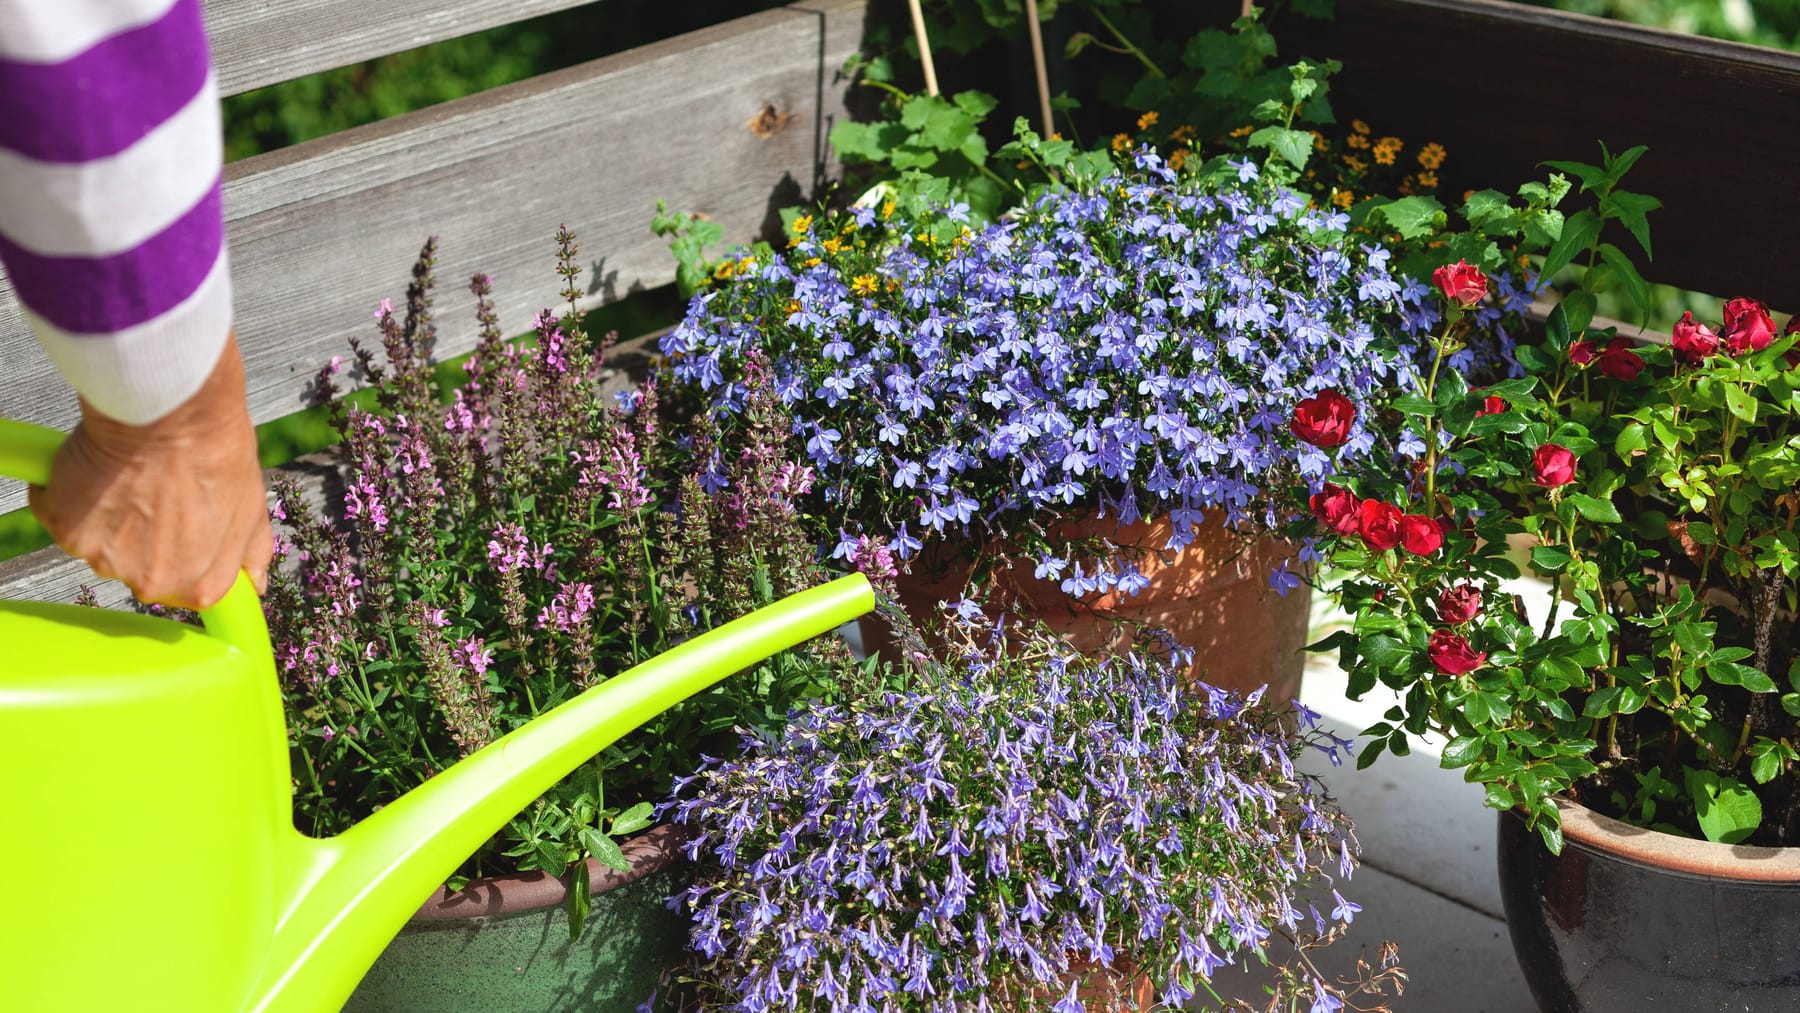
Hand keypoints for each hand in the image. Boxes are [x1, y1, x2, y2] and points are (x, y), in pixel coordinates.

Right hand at [28, 332, 271, 609]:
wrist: (169, 413)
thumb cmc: (215, 452)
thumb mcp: (252, 508)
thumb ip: (250, 555)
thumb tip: (255, 585)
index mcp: (201, 586)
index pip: (184, 591)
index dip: (178, 553)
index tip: (174, 528)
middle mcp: (153, 584)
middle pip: (135, 568)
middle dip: (140, 535)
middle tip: (153, 492)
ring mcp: (106, 561)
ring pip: (97, 542)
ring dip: (104, 513)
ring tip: (130, 476)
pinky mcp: (67, 532)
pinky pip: (58, 514)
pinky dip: (67, 492)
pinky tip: (96, 468)